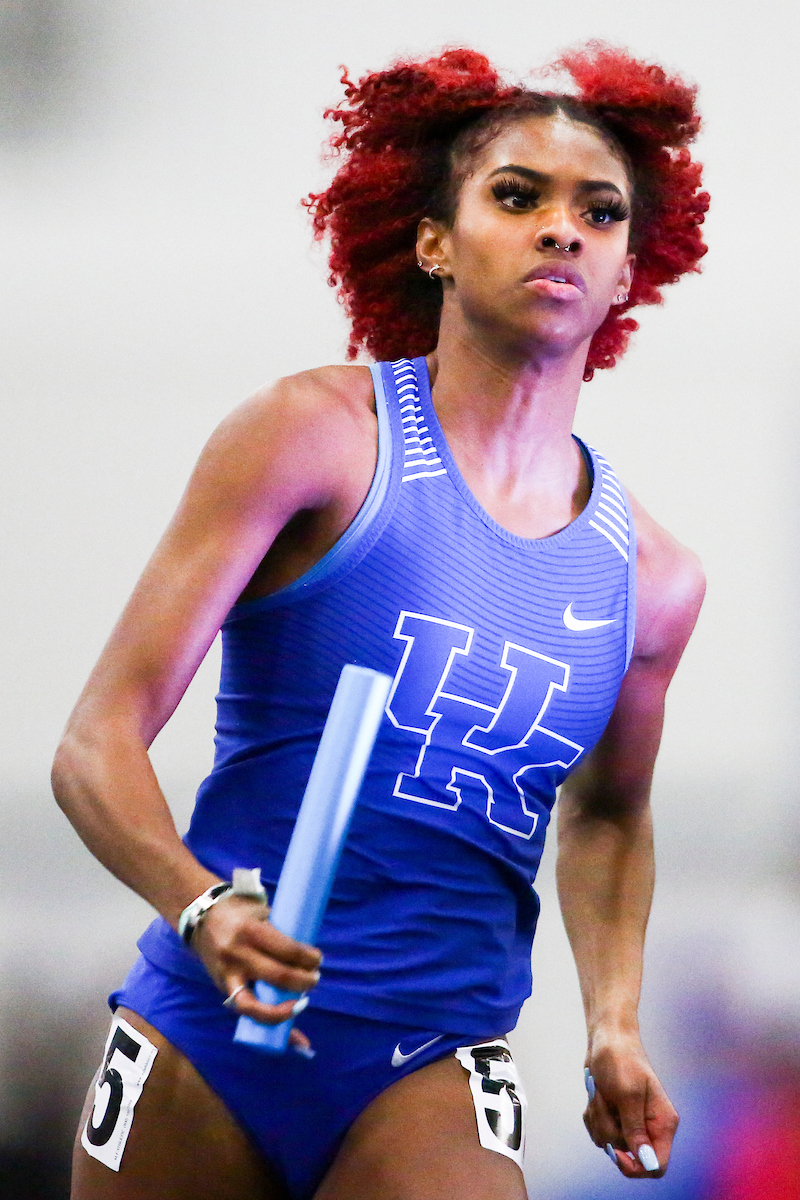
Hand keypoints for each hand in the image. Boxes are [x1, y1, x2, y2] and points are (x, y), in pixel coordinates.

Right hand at [191, 894, 321, 1049]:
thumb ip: (278, 932)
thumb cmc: (240, 912)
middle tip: (314, 978)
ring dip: (284, 1010)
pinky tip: (286, 1036)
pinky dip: (267, 1023)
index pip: (286, 950)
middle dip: (303, 981)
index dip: (307, 958)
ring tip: (301, 1004)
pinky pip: (245, 1010)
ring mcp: (227, 975)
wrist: (201, 917)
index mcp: (250, 931)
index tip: (317, 959)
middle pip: (277, 976)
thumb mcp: (260, 912)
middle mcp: (237, 955)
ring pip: (255, 1004)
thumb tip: (307, 954)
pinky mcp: (223, 988)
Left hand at [583, 1027, 677, 1177]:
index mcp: (662, 1123)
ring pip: (609, 1142)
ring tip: (601, 1093)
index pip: (657, 1166)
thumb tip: (645, 1161)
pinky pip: (598, 1132)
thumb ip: (635, 1129)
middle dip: (609, 1130)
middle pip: (627, 1155)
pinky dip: (592, 1116)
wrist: (607, 1038)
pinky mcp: (615, 1118)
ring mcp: (631, 1123)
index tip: (616, 1151)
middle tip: (605, 1102)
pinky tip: (596, 1096)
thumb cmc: (620, 1059)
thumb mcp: (627, 1093)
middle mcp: (649, 1127)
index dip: (636, 1167)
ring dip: (598, 1119)